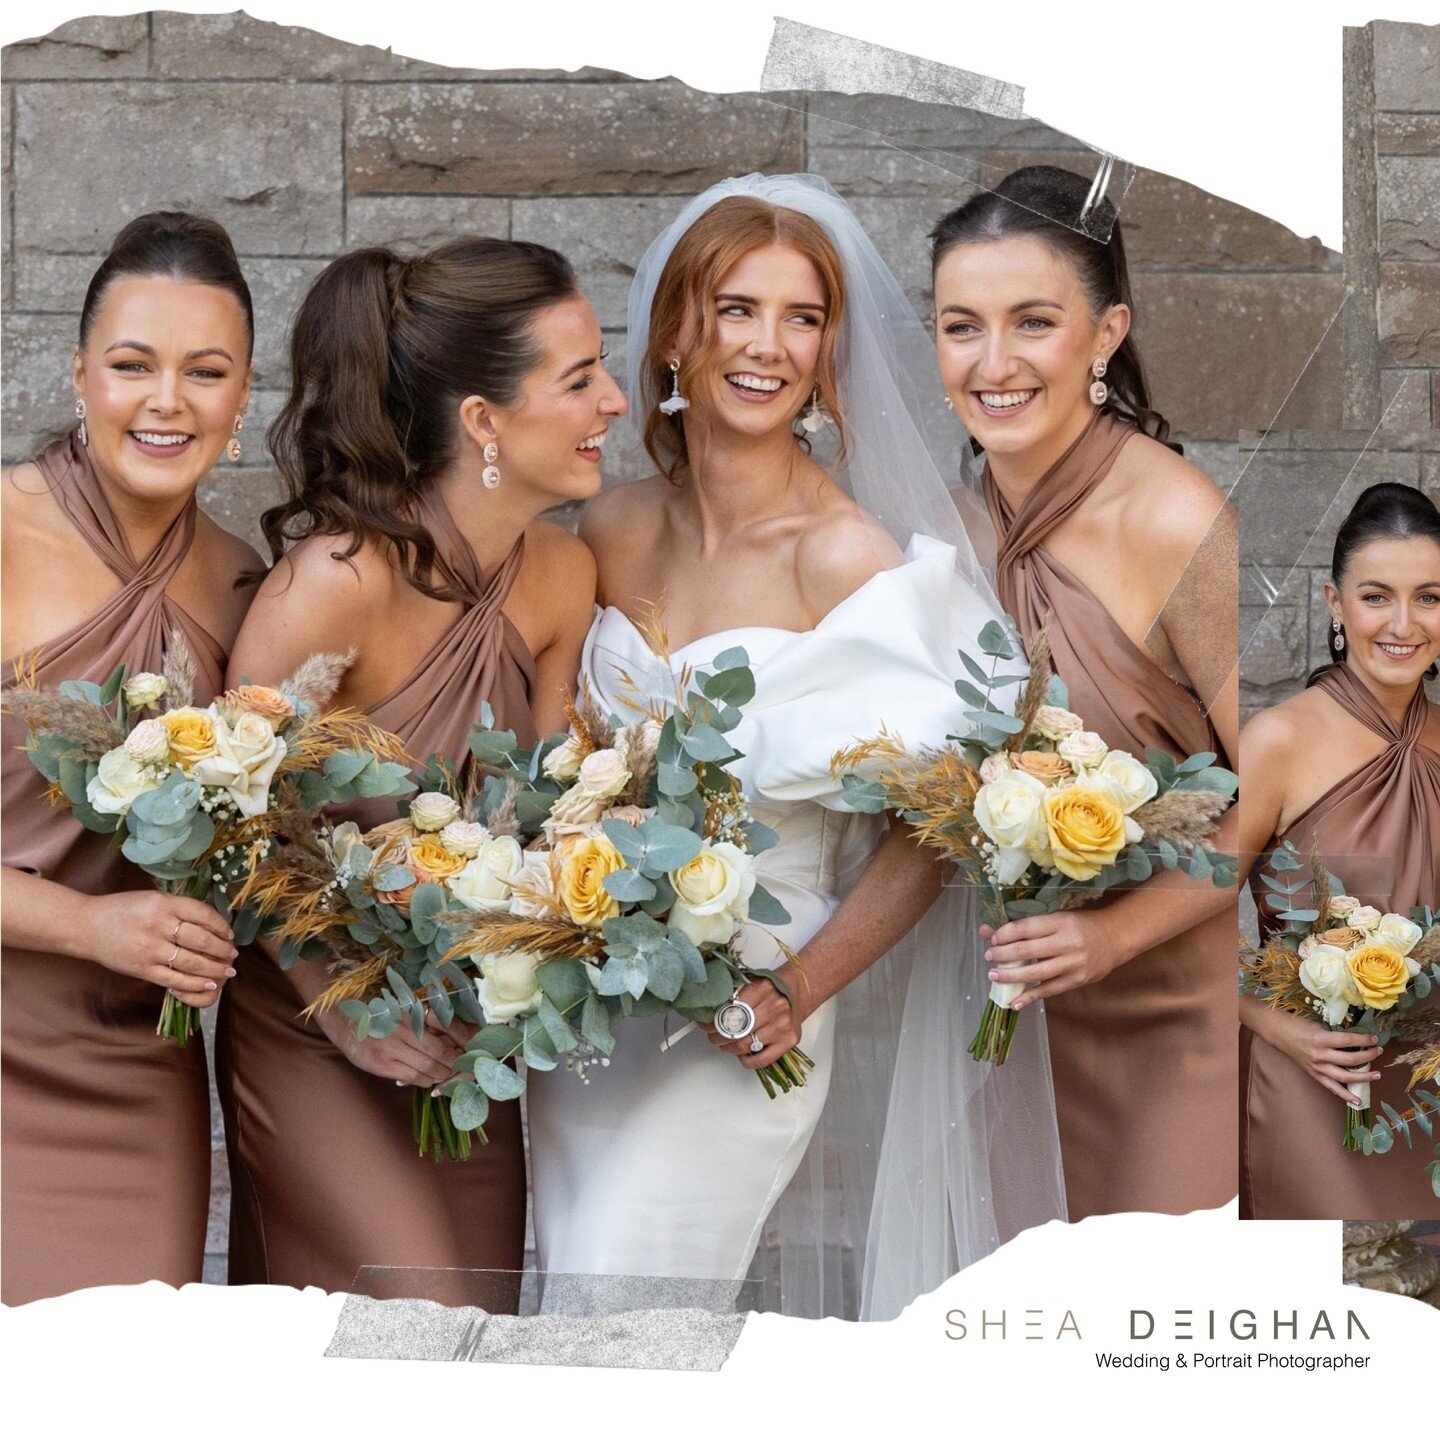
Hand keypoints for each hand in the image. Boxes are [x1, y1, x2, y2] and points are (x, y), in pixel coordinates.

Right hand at [74, 890, 237, 1007]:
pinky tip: (208, 983)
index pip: (202, 914)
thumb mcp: (153, 899)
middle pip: (201, 939)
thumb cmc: (122, 910)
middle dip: (222, 949)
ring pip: (191, 961)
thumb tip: (212, 921)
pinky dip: (194, 983)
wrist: (86, 926)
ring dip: (214, 968)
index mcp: (163, 904)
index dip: (222, 925)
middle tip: (233, 955)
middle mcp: (158, 925)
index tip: (230, 934)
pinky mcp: (142, 969)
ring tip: (227, 971)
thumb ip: (179, 908)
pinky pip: (174, 979)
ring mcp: (150, 949)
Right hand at [313, 1003, 466, 1086]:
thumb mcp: (404, 1012)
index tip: (470, 1049)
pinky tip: (428, 1081)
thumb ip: (424, 1023)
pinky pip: (411, 1076)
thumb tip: (452, 1039)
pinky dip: (424, 1081)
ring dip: (441, 1074)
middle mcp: (404, 1028)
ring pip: (427, 1066)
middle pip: (439, 1050)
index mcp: (413, 1012)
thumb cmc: (380, 1018)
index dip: (461, 1041)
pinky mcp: (382, 1064)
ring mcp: (392, 1047)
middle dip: (453, 1062)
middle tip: (461, 1068)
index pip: (446, 1027)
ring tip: (446, 1076)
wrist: (346, 1023)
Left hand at [701, 970, 802, 1069]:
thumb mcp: (752, 983)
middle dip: (718, 1035)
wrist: (797, 992)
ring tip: (724, 1043)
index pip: (731, 1010)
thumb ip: (734, 995)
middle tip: (712, 1035)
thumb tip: (709, 1011)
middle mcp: (775, 1007)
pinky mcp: (789, 1041)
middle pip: (736, 1029)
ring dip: (729, 1048)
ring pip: (745, 1045)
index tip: (706, 1024)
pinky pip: (762, 1060)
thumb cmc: (772, 989)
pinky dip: (747, 1060)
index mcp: (763, 989)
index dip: (714, 1020)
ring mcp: (783, 1026)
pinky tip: (741, 1054)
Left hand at [983, 910, 1130, 1007]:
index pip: (1025, 928)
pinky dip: (1030, 997)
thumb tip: (988, 930)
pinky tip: (1014, 1002)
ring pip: (1035, 973)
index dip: (1004, 934)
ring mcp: (1073, 964)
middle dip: (1002, 955)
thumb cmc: (1081, 925)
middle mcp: (1067, 942)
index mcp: (1060, 922)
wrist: (1116, 937)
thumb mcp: (1057, 917)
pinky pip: (1049, 990)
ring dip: (1011, 976)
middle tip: (989, 956)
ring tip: (994, 976)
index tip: (992, 938)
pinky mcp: (1077, 980)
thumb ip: (1027, 925)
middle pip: (1026, 950)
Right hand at [1256, 1009, 1383, 1105]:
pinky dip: (1345, 1095)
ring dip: (1363, 1077)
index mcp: (1321, 1039)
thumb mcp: (1318, 1024)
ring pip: (1345, 1077)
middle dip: (1368, 1056)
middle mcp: (1320, 1055)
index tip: (1374, 1038)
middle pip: (1350, 1060)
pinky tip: (1358, 1101)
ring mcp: (1317, 1067)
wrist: (1280, 1033)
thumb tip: (1358, 1038)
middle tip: (1379, 1051)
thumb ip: (1336, 1033)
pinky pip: (1332, 1087)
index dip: (1364, 1040)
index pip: (1348, 1041)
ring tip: (1377, 1075)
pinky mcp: (1315, 1075)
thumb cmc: (1299, 1025)